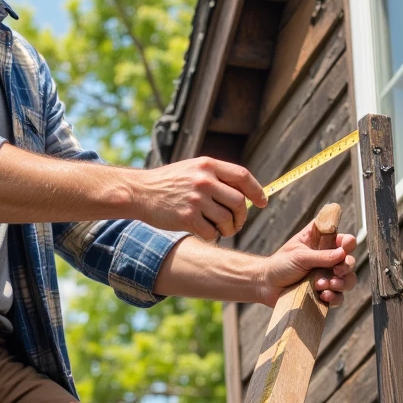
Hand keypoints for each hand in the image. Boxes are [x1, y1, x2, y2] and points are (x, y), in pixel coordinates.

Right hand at [139, 157, 267, 239]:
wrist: (140, 192)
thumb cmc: (168, 183)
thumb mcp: (192, 169)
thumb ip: (215, 176)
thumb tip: (243, 192)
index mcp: (208, 165)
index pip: (242, 176)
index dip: (256, 191)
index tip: (262, 202)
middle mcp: (204, 180)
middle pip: (238, 201)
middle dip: (242, 217)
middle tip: (237, 224)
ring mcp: (195, 199)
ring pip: (227, 219)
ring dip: (229, 230)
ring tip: (222, 231)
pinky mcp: (186, 217)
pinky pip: (211, 232)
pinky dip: (213, 237)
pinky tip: (206, 233)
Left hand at [258, 221, 356, 307]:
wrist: (266, 285)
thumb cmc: (280, 265)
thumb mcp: (299, 256)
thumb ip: (321, 256)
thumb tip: (342, 253)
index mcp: (322, 243)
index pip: (343, 239)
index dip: (347, 242)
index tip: (344, 247)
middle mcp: (328, 259)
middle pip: (349, 261)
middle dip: (347, 266)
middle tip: (337, 271)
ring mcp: (327, 277)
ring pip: (348, 280)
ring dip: (342, 283)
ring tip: (326, 285)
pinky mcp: (324, 294)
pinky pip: (338, 298)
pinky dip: (335, 297)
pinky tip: (324, 296)